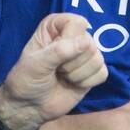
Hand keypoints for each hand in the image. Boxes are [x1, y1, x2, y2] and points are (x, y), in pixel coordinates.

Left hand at [0, 13, 107, 129]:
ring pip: (97, 59)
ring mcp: (85, 53)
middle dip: (71, 63)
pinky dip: (86, 82)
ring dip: (77, 74)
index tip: (53, 55)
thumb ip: (59, 51)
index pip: (77, 24)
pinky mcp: (93, 71)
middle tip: (56, 69)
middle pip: (89, 44)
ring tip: (63, 76)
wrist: (29, 106)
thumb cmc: (27, 79)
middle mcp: (74, 35)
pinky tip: (73, 84)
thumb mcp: (37, 63)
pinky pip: (102, 73)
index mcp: (56, 25)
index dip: (68, 41)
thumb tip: (86, 42)